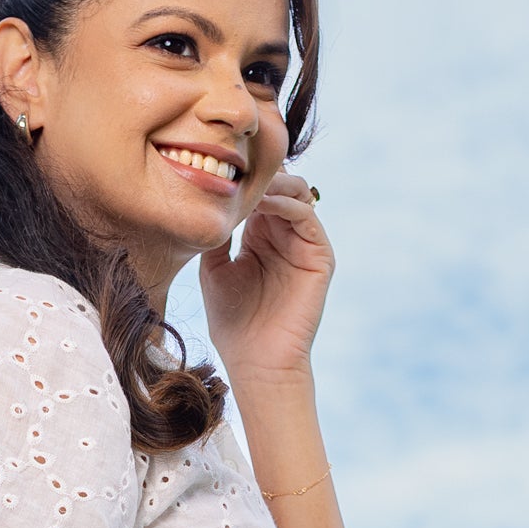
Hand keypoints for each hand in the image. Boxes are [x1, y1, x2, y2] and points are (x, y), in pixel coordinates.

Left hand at [197, 168, 331, 388]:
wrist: (257, 362)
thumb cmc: (233, 324)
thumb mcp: (213, 271)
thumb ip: (216, 236)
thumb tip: (208, 201)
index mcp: (260, 237)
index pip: (259, 193)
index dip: (243, 178)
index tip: (218, 166)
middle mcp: (285, 236)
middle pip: (280, 186)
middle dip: (261, 173)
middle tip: (237, 165)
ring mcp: (305, 244)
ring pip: (297, 194)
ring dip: (274, 183)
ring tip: (250, 183)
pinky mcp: (320, 256)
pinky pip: (307, 216)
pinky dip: (286, 204)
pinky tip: (263, 203)